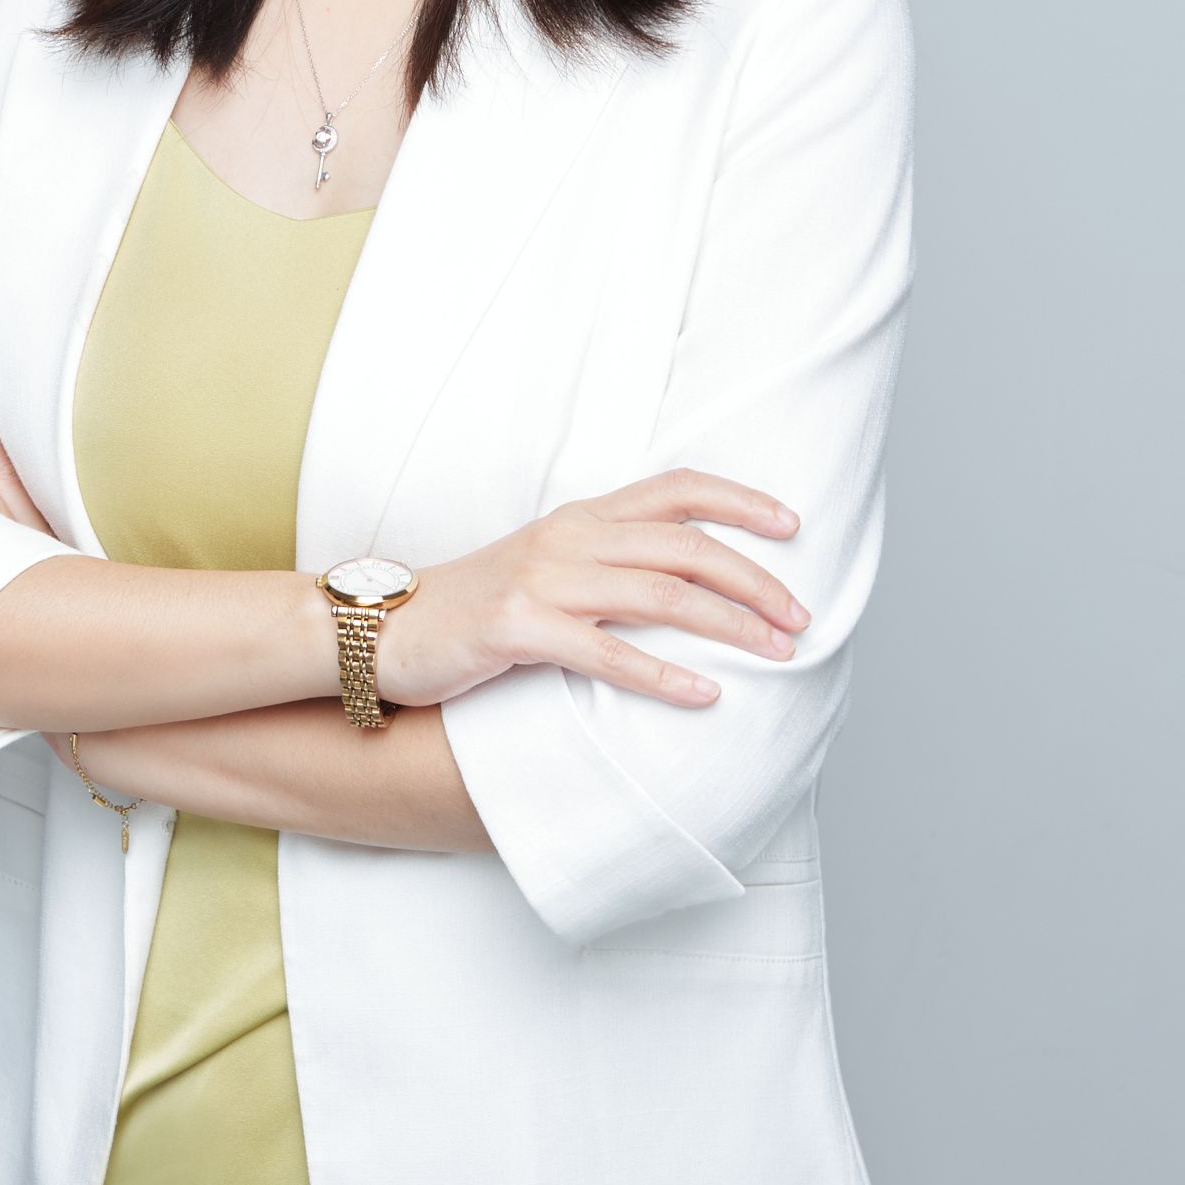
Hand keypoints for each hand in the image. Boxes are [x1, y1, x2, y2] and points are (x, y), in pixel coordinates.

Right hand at [376, 468, 808, 711]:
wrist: (382, 628)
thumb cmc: (472, 609)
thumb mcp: (544, 569)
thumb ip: (605, 566)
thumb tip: (685, 589)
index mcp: (580, 518)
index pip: (675, 489)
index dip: (740, 500)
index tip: (793, 525)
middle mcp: (568, 537)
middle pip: (685, 545)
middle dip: (754, 579)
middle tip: (801, 617)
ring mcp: (542, 578)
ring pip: (659, 592)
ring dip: (728, 623)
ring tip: (777, 652)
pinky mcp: (516, 626)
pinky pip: (604, 650)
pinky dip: (660, 673)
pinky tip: (702, 695)